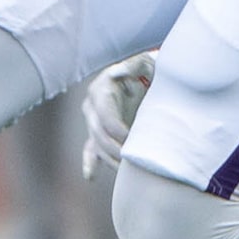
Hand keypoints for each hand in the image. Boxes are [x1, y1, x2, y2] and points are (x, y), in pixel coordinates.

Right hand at [80, 50, 155, 178]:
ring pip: (98, 146)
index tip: (133, 139)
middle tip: (134, 160)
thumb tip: (118, 71)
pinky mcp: (98, 132)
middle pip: (100, 135)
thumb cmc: (147, 69)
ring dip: (111, 160)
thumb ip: (131, 66)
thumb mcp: (142, 63)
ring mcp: (93, 121)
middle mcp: (92, 106)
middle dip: (116, 150)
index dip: (117, 130)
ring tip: (126, 171)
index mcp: (101, 90)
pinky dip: (90, 163)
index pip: (105, 117)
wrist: (148, 76)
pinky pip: (90, 149)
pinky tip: (91, 176)